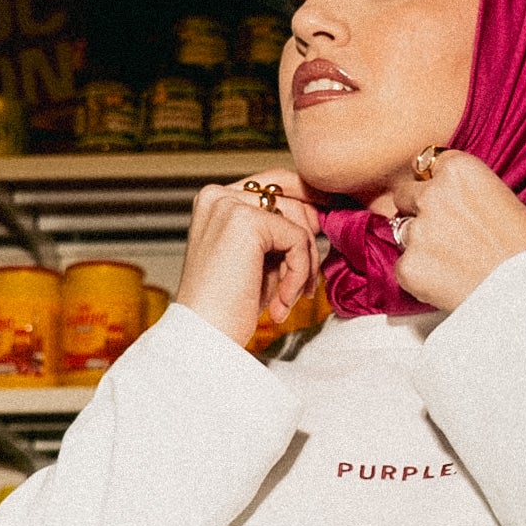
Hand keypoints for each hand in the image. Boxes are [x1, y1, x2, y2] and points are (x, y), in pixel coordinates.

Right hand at [175, 171, 323, 343]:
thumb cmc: (228, 308)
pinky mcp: (245, 222)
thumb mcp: (257, 261)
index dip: (307, 209)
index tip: (322, 237)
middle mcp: (218, 195)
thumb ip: (279, 234)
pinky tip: (282, 303)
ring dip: (303, 267)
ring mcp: (229, 205)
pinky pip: (298, 240)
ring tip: (286, 301)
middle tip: (299, 288)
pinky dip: (299, 275)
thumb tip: (319, 215)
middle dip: (306, 245)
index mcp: (215, 200)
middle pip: (293, 200)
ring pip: (299, 222)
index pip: (276, 185)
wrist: (203, 340)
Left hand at [384, 149, 525, 313]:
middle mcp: (431, 194)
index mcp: (459, 170)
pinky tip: (446, 284)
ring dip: (419, 244)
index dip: (434, 182)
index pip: (428, 163)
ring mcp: (416, 231)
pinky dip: (419, 276)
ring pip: (403, 232)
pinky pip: (404, 268)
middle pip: (405, 194)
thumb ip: (475, 194)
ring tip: (451, 263)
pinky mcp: (407, 267)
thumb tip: (464, 205)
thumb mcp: (508, 201)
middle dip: (417, 210)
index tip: (442, 197)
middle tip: (442, 232)